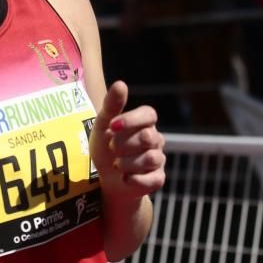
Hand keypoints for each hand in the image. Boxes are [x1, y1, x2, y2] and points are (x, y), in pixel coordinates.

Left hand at [90, 81, 165, 200]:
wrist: (104, 178)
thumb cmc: (105, 146)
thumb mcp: (103, 125)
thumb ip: (112, 105)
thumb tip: (121, 84)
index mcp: (145, 122)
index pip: (149, 114)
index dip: (132, 120)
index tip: (113, 126)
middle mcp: (155, 139)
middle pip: (147, 137)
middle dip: (124, 144)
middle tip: (111, 148)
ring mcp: (158, 159)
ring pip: (150, 159)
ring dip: (127, 163)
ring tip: (116, 165)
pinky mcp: (158, 178)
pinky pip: (152, 179)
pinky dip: (134, 179)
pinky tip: (125, 178)